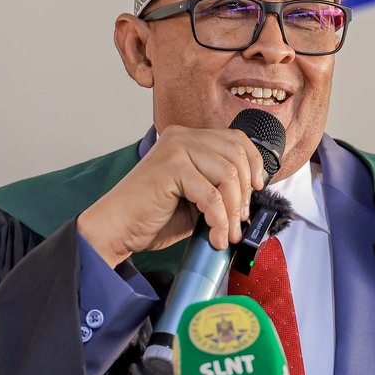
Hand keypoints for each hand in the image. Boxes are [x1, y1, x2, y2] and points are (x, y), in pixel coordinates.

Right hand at [77, 125, 267, 266]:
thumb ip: (218, 187)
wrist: (117, 228)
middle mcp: (182, 137)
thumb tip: (252, 197)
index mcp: (188, 138)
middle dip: (244, 193)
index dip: (254, 164)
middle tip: (239, 221)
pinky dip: (219, 220)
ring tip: (227, 233)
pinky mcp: (171, 167)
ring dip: (233, 211)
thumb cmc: (153, 216)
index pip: (235, 140)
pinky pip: (212, 195)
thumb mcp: (195, 197)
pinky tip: (215, 237)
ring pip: (228, 175)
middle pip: (236, 155)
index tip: (257, 189)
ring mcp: (175, 149)